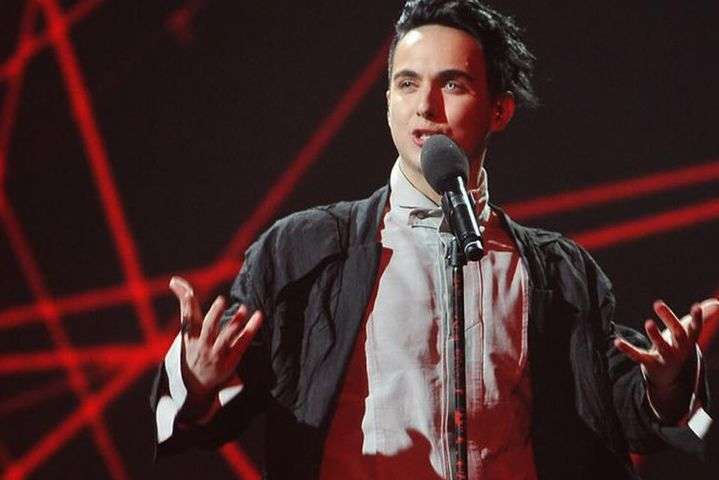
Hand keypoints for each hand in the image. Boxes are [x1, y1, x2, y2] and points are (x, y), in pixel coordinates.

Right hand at [169, 276, 263, 398]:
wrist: (194, 383)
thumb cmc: (193, 347)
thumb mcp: (187, 328)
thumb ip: (186, 303)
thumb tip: (175, 280)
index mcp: (190, 335)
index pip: (187, 317)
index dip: (187, 304)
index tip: (190, 292)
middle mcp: (202, 344)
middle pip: (208, 328)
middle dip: (214, 314)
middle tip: (222, 300)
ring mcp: (216, 354)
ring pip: (225, 338)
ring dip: (235, 323)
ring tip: (244, 308)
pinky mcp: (230, 360)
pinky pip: (242, 344)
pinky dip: (250, 330)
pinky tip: (258, 317)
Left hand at [614, 298, 717, 389]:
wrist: (671, 377)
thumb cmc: (679, 347)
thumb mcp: (688, 333)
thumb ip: (701, 317)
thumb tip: (716, 303)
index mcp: (688, 341)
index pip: (695, 328)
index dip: (697, 318)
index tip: (696, 305)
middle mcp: (679, 350)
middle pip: (677, 334)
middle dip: (669, 319)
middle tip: (657, 303)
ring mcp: (665, 358)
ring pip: (661, 347)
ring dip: (654, 335)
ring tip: (648, 322)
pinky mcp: (650, 364)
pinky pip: (638, 356)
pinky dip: (627, 349)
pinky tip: (616, 341)